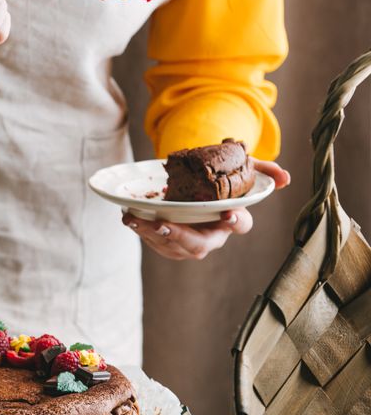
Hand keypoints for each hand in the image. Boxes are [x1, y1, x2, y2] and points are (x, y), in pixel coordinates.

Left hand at [122, 157, 290, 260]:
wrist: (196, 186)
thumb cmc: (221, 179)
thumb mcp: (240, 169)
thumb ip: (261, 170)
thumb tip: (284, 178)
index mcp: (232, 220)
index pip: (240, 226)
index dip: (235, 221)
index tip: (228, 212)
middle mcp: (211, 236)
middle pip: (198, 245)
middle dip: (180, 237)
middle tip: (164, 226)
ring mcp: (189, 243)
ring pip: (171, 246)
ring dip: (151, 234)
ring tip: (134, 219)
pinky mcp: (169, 243)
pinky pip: (155, 243)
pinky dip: (141, 231)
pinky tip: (129, 217)